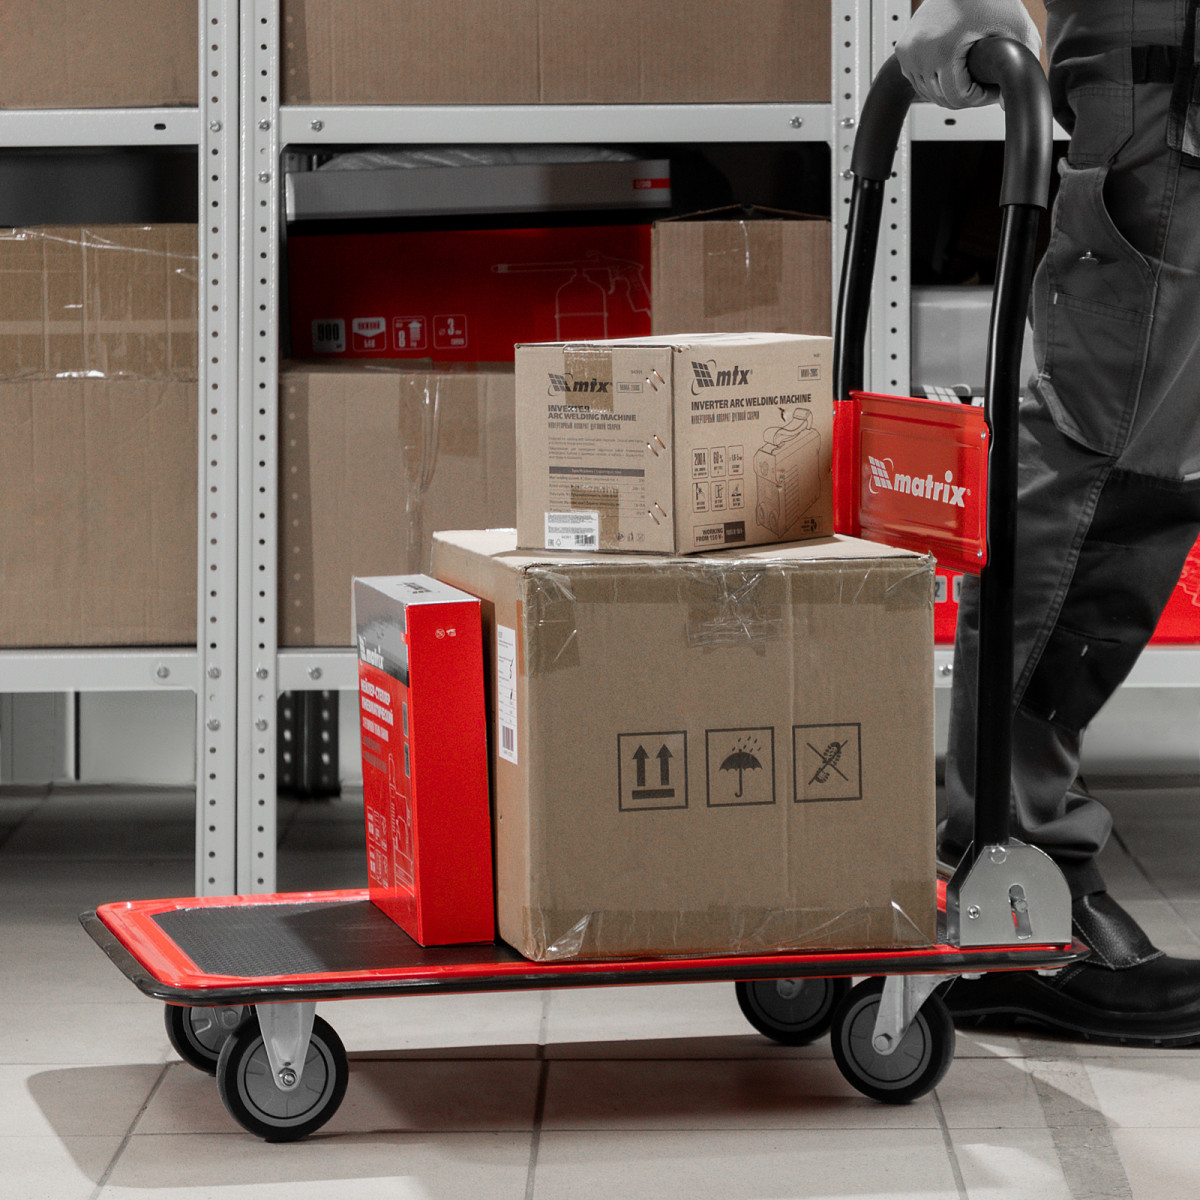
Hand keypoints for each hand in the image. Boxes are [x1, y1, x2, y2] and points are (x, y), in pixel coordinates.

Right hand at [895, 0, 1040, 108]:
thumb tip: (1008, 101)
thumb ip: (1024, 59)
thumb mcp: (1015, 26)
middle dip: (966, 96)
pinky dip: (934, 81)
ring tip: (970, 77)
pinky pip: (918, 81)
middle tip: (983, 83)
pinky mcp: (902, 50)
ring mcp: (907, 52)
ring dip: (949, 90)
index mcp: (943, 51)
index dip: (979, 99)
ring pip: (929, 93)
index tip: (992, 89)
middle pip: (942, 99)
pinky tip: (952, 71)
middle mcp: (919, 53)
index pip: (957, 98)